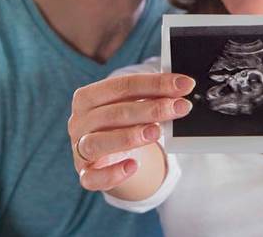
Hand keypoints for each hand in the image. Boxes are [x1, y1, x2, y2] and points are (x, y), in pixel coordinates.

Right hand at [68, 73, 194, 191]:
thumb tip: (181, 87)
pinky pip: (93, 177)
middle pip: (114, 113)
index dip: (155, 84)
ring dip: (130, 136)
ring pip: (99, 142)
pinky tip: (133, 166)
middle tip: (180, 107)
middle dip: (151, 109)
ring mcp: (78, 149)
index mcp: (87, 97)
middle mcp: (78, 121)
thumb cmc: (120, 124)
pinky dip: (113, 173)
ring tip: (157, 132)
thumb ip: (150, 97)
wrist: (107, 156)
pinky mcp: (85, 174)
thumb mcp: (132, 106)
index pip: (122, 86)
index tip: (184, 85)